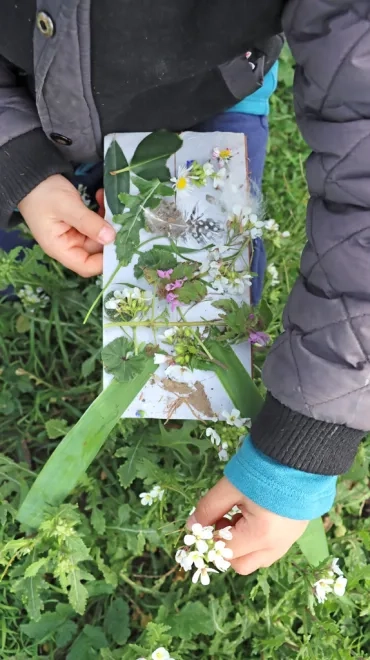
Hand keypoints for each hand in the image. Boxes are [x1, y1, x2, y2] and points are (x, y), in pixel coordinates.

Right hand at [18, 176, 114, 276]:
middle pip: (96, 250)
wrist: (30, 175)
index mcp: (60, 248)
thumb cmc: (43, 193)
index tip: (120, 246)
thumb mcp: (67, 207)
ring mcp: (73, 234)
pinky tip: (101, 196)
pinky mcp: (78, 223)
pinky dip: (101, 212)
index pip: (86, 266)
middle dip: (110, 235)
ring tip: (109, 202)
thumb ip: (88, 223)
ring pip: (99, 235)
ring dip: (107, 221)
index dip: (104, 262)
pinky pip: (95, 223)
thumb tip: (111, 238)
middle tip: (121, 218)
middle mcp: (68, 245)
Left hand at [189, 477, 307, 574]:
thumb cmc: (264, 469)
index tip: (204, 522)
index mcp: (261, 535)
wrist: (300, 453)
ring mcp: (290, 540)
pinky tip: (255, 513)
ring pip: (257, 558)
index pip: (224, 552)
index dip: (209, 539)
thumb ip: (209, 508)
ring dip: (242, 545)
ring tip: (240, 514)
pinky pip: (271, 547)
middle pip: (242, 564)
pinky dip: (257, 538)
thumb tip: (192, 526)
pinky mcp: (296, 531)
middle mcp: (278, 545)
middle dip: (226, 548)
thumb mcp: (231, 486)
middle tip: (224, 520)